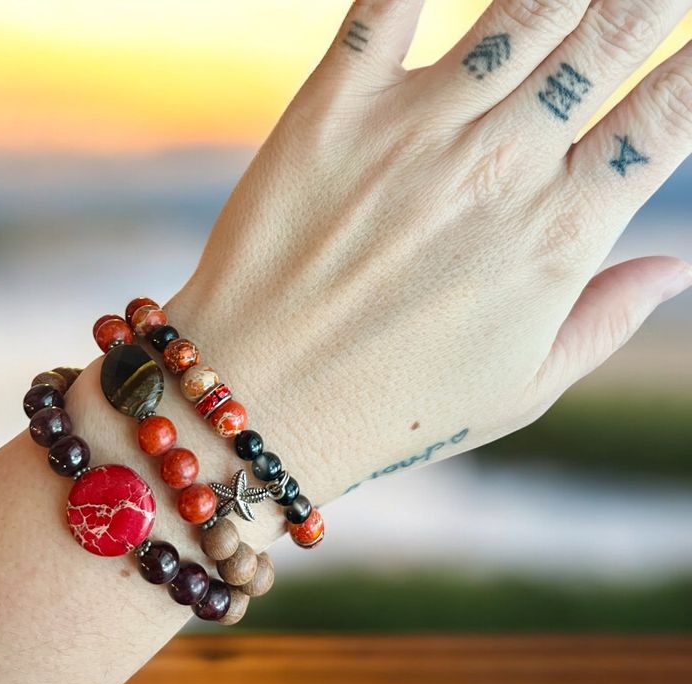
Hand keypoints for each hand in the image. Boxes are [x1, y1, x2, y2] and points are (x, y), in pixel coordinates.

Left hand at [165, 0, 691, 505]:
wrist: (263, 402)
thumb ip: (602, 321)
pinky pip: (386, 5)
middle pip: (606, 33)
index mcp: (556, 234)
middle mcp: (498, 165)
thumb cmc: (394, 411)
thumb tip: (675, 271)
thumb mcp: (519, 389)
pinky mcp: (333, 111)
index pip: (666, 115)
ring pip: (521, 7)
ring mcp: (413, 128)